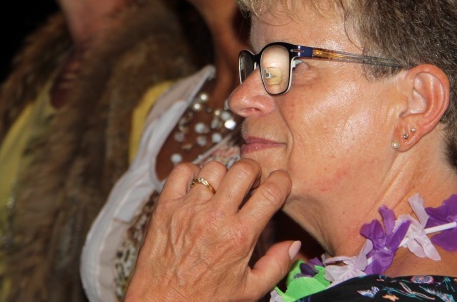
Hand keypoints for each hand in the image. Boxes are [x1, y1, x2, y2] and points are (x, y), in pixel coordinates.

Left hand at [124, 158, 299, 301]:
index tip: (280, 183)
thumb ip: (276, 265)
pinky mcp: (166, 205)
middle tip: (252, 182)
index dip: (281, 181)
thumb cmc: (204, 298)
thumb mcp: (249, 289)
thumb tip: (293, 243)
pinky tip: (197, 187)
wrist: (162, 301)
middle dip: (254, 171)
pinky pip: (182, 171)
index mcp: (239, 236)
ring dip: (223, 174)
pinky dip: (191, 173)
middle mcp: (215, 217)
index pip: (271, 192)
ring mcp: (189, 208)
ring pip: (214, 167)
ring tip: (223, 188)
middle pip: (244, 169)